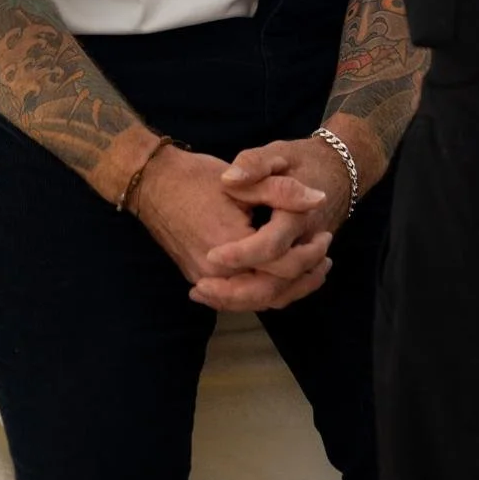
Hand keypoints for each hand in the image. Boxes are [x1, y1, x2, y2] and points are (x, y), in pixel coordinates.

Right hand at [135, 146, 333, 311]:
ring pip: (255, 301)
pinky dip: (262, 292)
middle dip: (303, 279)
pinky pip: (238, 298)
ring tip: (311, 272)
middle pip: (271, 293)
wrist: (153, 184)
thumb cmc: (197, 178)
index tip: (325, 235)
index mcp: (231, 248)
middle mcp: (216, 274)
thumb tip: (319, 199)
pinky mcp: (198, 279)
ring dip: (286, 290)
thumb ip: (283, 192)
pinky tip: (278, 278)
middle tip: (325, 258)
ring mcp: (204, 280)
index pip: (283, 266)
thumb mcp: (243, 180)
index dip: (310, 254)